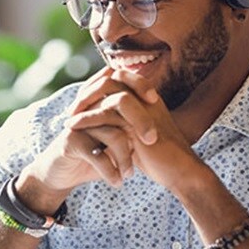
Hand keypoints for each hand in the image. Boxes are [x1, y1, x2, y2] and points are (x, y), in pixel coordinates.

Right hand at [16, 68, 144, 213]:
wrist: (61, 173)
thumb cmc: (92, 155)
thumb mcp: (114, 141)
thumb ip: (132, 129)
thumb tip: (165, 127)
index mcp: (100, 103)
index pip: (121, 80)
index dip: (140, 84)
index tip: (156, 101)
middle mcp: (89, 109)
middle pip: (120, 102)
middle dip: (141, 122)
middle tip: (151, 141)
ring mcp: (79, 124)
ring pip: (113, 134)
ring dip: (125, 158)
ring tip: (129, 175)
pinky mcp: (70, 142)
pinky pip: (98, 155)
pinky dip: (111, 171)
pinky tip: (116, 182)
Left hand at [65, 69, 199, 190]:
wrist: (179, 172)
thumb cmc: (159, 157)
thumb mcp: (138, 135)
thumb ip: (124, 123)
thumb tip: (104, 120)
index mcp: (148, 97)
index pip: (119, 76)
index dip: (98, 85)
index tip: (82, 102)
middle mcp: (146, 97)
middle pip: (111, 76)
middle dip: (89, 89)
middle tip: (73, 107)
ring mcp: (143, 107)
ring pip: (108, 89)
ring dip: (84, 101)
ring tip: (69, 119)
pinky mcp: (138, 123)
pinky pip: (106, 112)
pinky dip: (86, 118)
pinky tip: (73, 127)